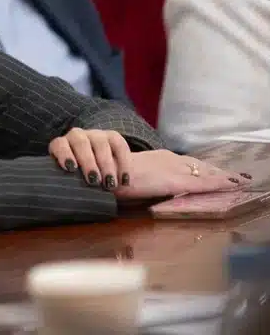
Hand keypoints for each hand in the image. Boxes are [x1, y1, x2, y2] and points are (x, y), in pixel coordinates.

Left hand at [49, 127, 132, 189]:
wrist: (104, 174)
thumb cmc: (81, 181)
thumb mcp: (73, 182)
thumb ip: (70, 183)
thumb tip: (69, 196)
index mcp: (61, 145)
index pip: (58, 144)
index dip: (63, 154)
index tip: (70, 168)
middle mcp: (76, 136)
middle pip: (80, 143)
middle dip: (87, 162)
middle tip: (93, 180)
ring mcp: (95, 134)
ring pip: (100, 143)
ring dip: (106, 165)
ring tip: (110, 184)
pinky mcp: (113, 137)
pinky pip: (119, 146)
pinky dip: (123, 164)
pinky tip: (124, 180)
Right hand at [111, 150, 245, 199]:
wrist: (103, 174)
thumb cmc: (111, 176)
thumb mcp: (131, 173)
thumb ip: (143, 177)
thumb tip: (146, 183)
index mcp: (158, 158)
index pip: (185, 161)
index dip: (201, 166)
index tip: (216, 171)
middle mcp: (168, 159)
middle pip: (197, 164)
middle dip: (216, 170)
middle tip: (236, 176)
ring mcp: (172, 169)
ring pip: (204, 171)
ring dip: (222, 176)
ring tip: (239, 181)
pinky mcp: (175, 182)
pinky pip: (202, 182)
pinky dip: (219, 183)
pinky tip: (231, 185)